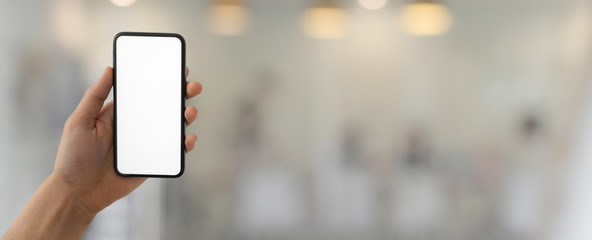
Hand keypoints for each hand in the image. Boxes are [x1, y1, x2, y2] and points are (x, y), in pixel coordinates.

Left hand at [53, 66, 201, 213]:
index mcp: (121, 113)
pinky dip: (185, 144)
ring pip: (173, 126)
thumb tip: (109, 69)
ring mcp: (147, 144)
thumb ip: (95, 96)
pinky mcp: (153, 162)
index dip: (162, 79)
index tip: (176, 67)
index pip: (145, 91)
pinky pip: (174, 151)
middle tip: (192, 86)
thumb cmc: (73, 157)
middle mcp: (137, 126)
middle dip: (182, 94)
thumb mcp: (79, 121)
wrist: (78, 193)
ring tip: (190, 112)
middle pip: (165, 106)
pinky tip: (188, 138)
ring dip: (186, 117)